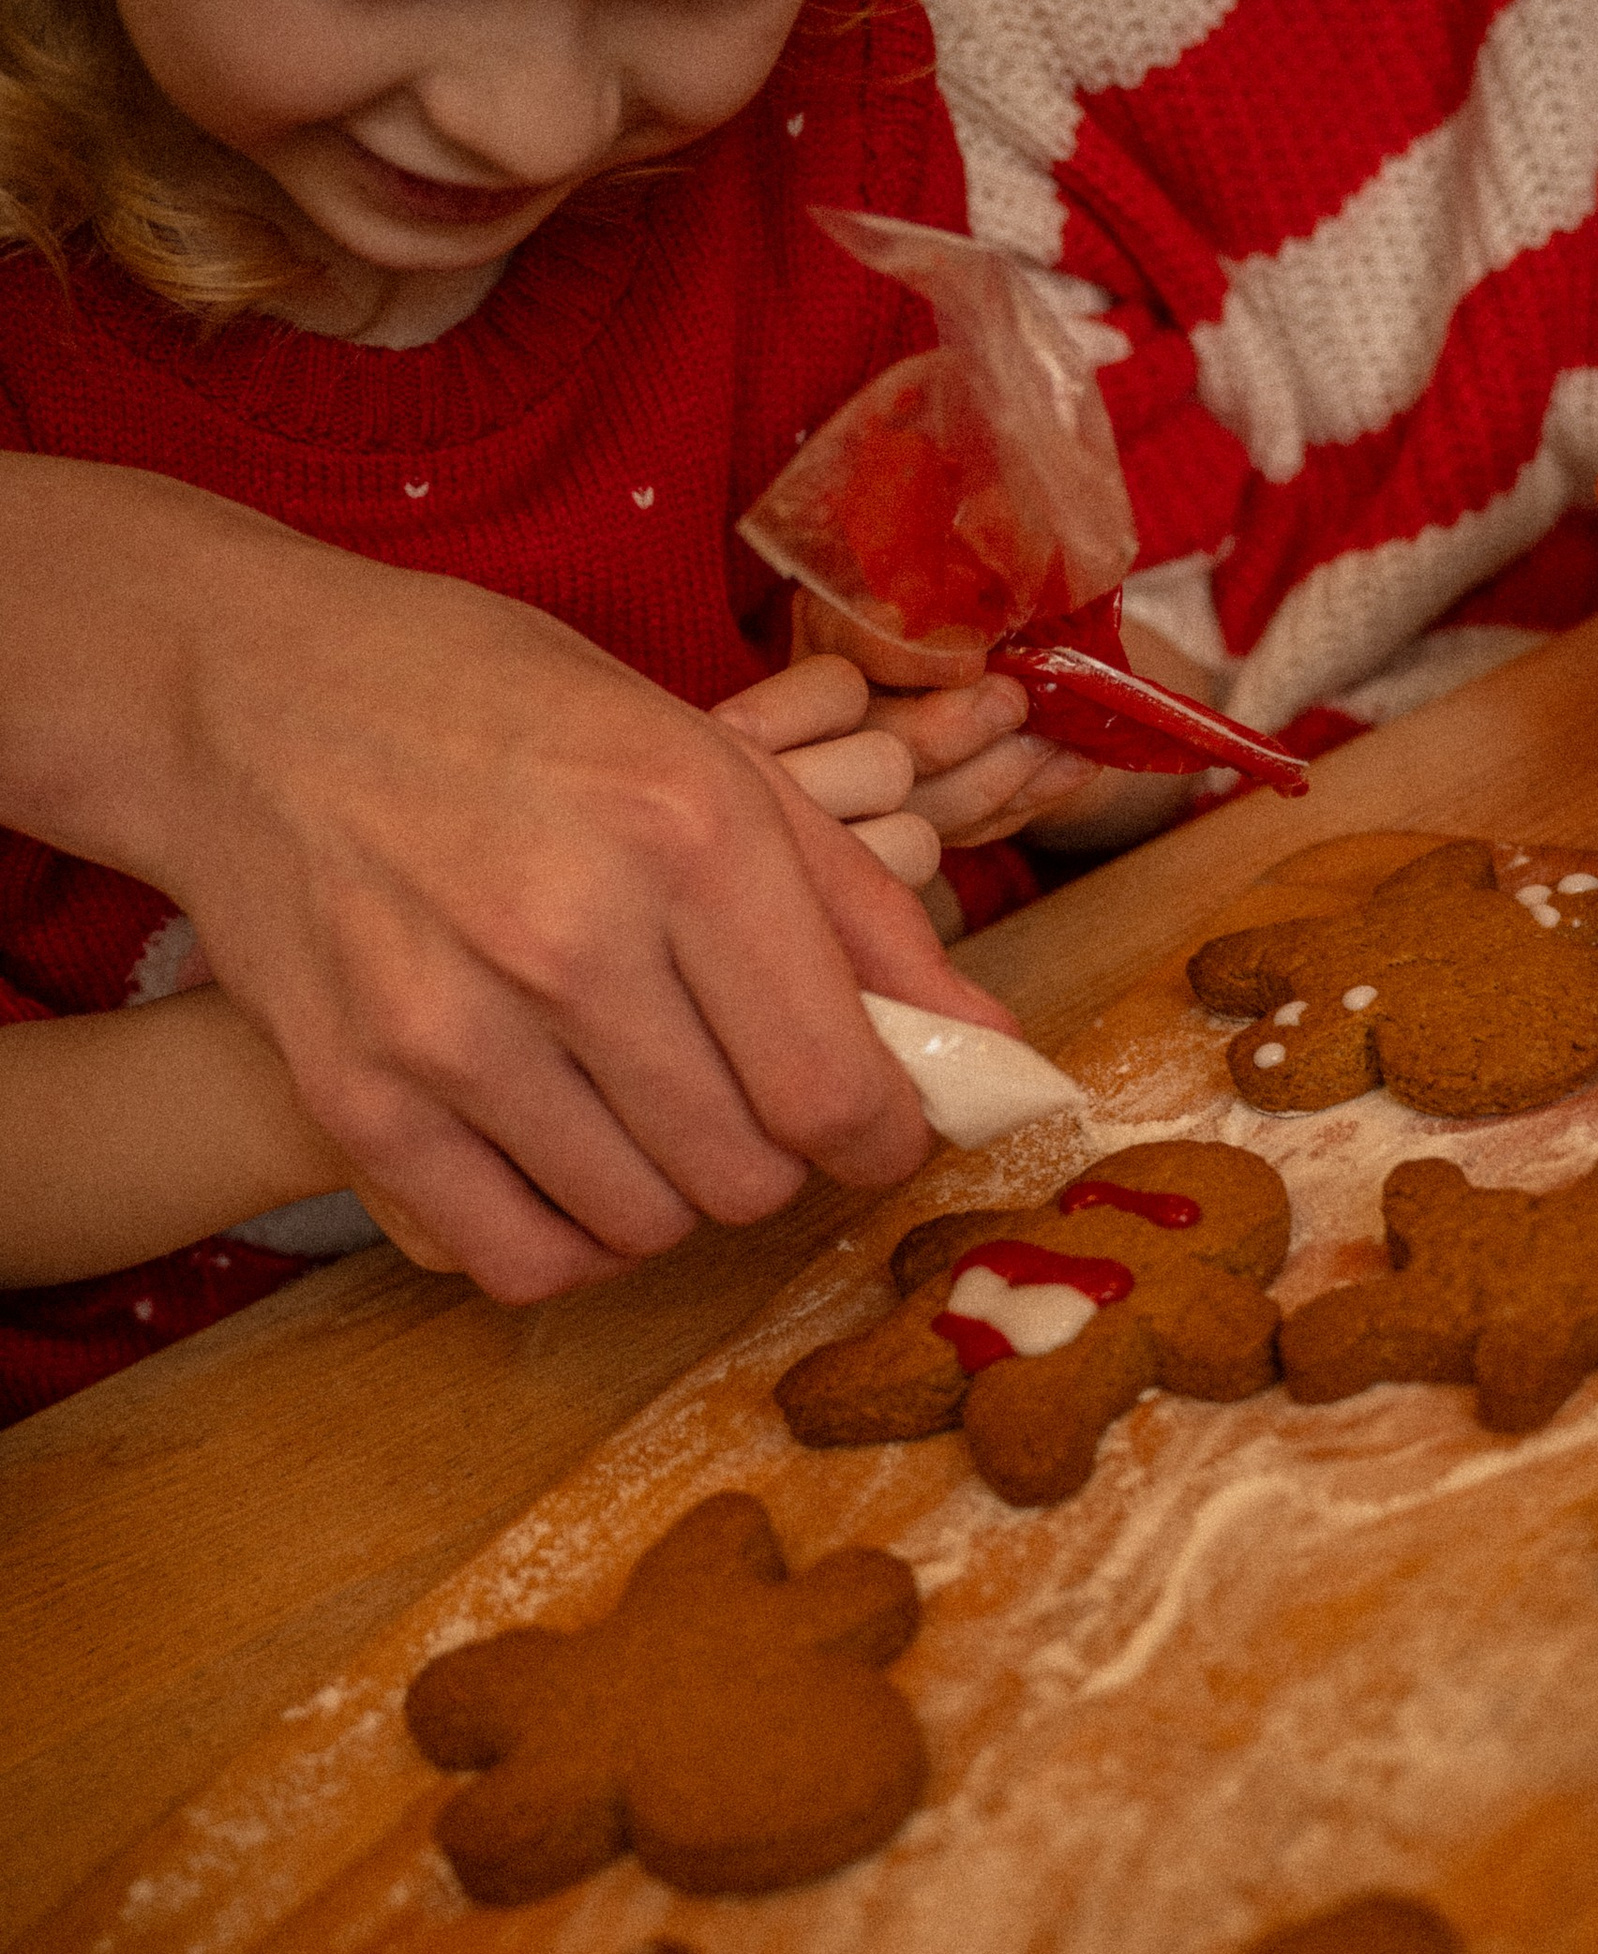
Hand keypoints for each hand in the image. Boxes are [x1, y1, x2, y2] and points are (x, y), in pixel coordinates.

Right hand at [157, 529, 1020, 1305]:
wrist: (249, 697)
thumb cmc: (501, 711)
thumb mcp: (705, 758)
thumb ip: (859, 910)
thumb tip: (992, 1048)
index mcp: (688, 832)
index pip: (839, 1090)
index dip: (880, 1132)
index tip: (869, 1117)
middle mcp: (574, 936)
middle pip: (750, 1174)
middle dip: (771, 1152)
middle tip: (733, 1085)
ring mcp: (456, 1026)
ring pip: (646, 1226)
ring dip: (668, 1190)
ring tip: (637, 1102)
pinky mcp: (363, 1096)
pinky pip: (524, 1257)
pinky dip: (568, 1236)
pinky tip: (565, 1162)